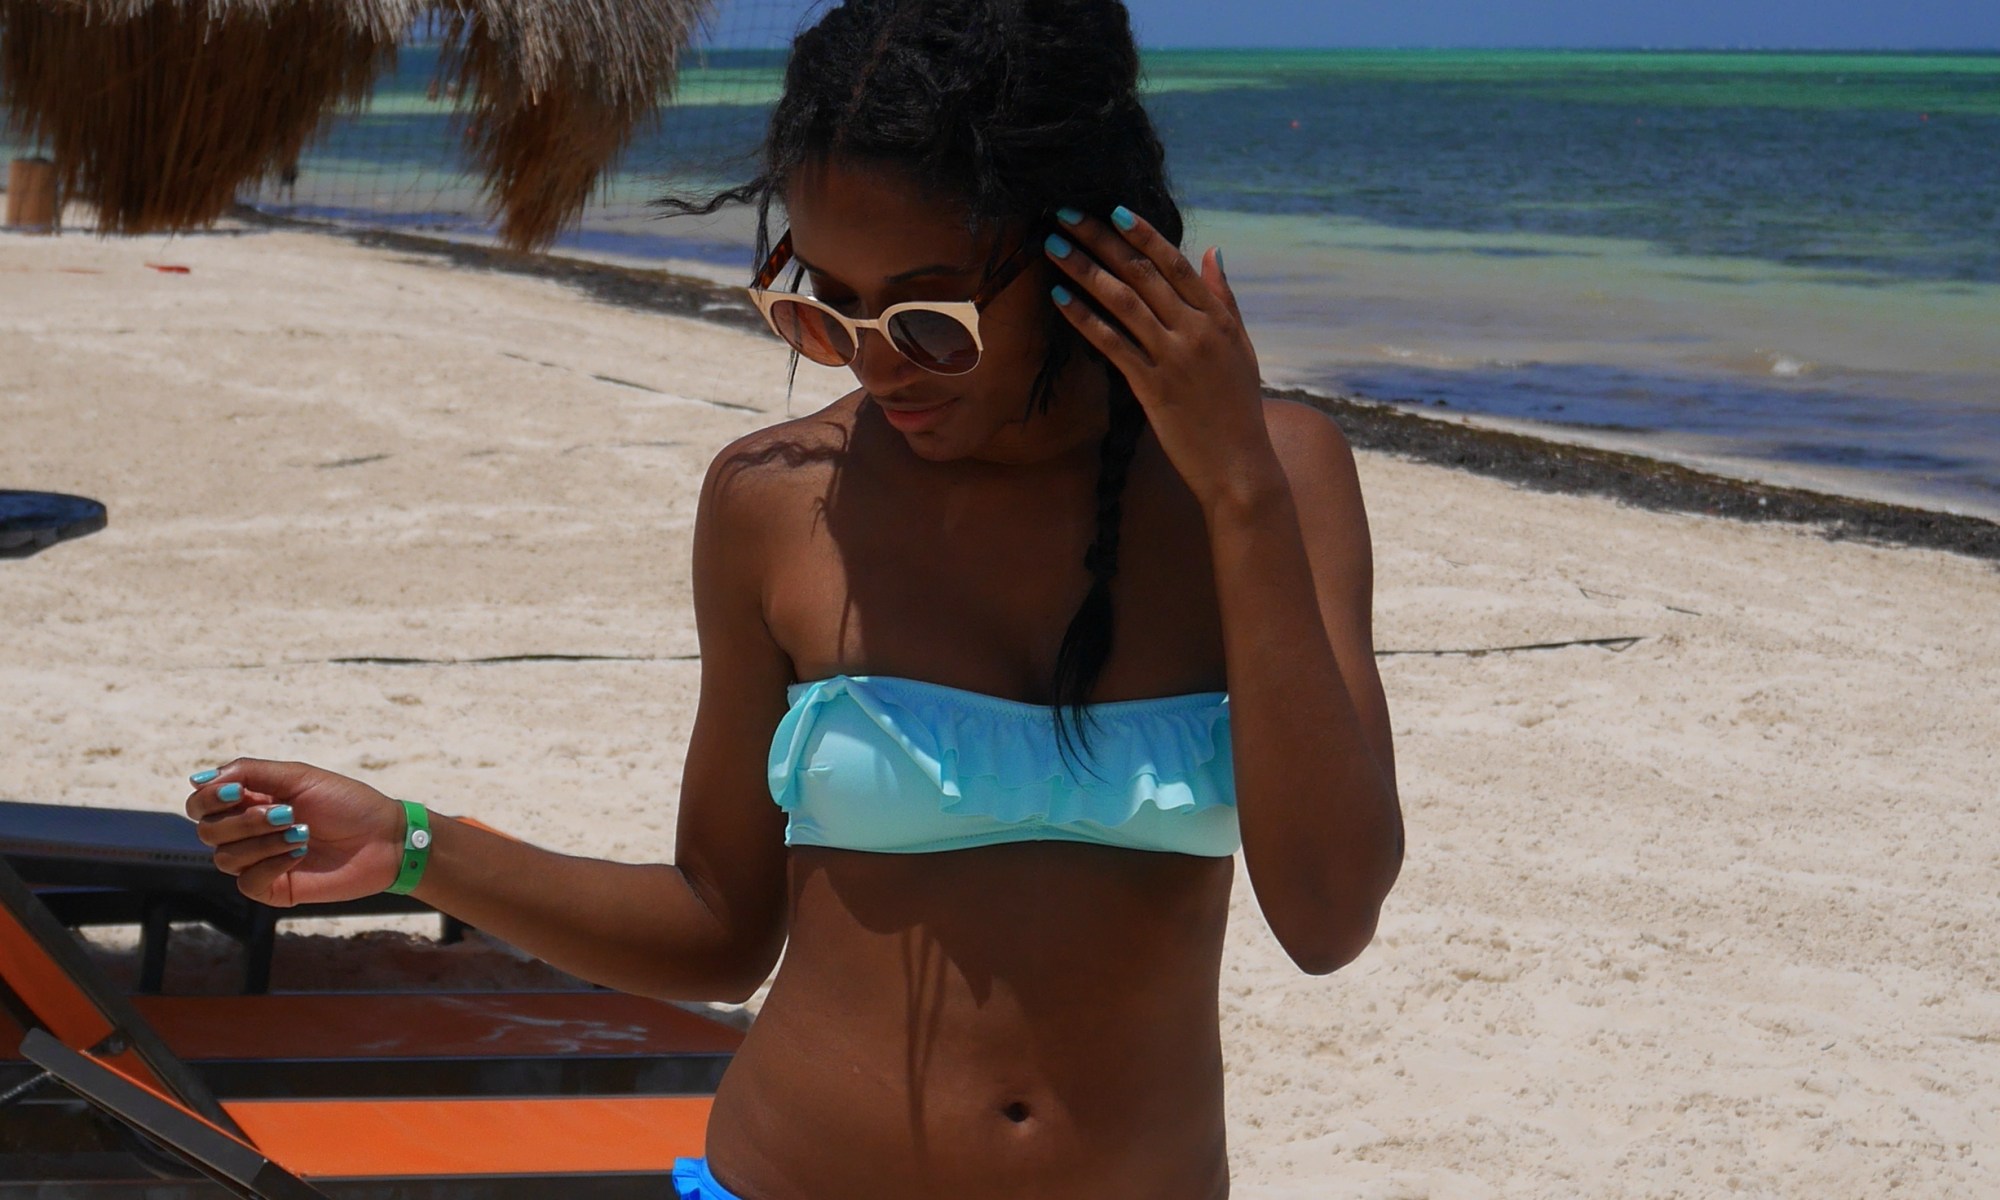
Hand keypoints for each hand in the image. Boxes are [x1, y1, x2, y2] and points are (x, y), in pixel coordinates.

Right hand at [184, 759, 405, 906]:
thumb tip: (198, 779)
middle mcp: (248, 832)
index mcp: (250, 802)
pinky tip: (300, 854)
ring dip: (264, 841)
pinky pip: (247, 882)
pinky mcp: (272, 887)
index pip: (200, 805)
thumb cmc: (347, 803)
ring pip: (225, 858)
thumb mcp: (299, 777)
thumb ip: (250, 772)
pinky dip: (272, 864)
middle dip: (245, 821)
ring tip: (302, 832)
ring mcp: (258, 861)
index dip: (207, 800)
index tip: (237, 793)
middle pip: (208, 831)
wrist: (384, 838)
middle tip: (287, 812)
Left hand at [1043, 206, 1280, 510]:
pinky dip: (1085, 318)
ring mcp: (1174, 358)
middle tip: (1065, 214)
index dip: (1142, 233)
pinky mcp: (1153, 388)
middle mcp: (1195, 331)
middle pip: (1141, 273)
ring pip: (1123, 302)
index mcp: (1216, 318)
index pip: (1174, 263)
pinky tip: (1059, 299)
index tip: (1112, 209)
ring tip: (1053, 246)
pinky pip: (1112, 344)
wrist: (1240, 465)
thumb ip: (1223, 298)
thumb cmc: (1238, 407)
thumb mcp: (1240, 346)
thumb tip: (1213, 252)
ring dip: (1084, 270)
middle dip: (1101, 240)